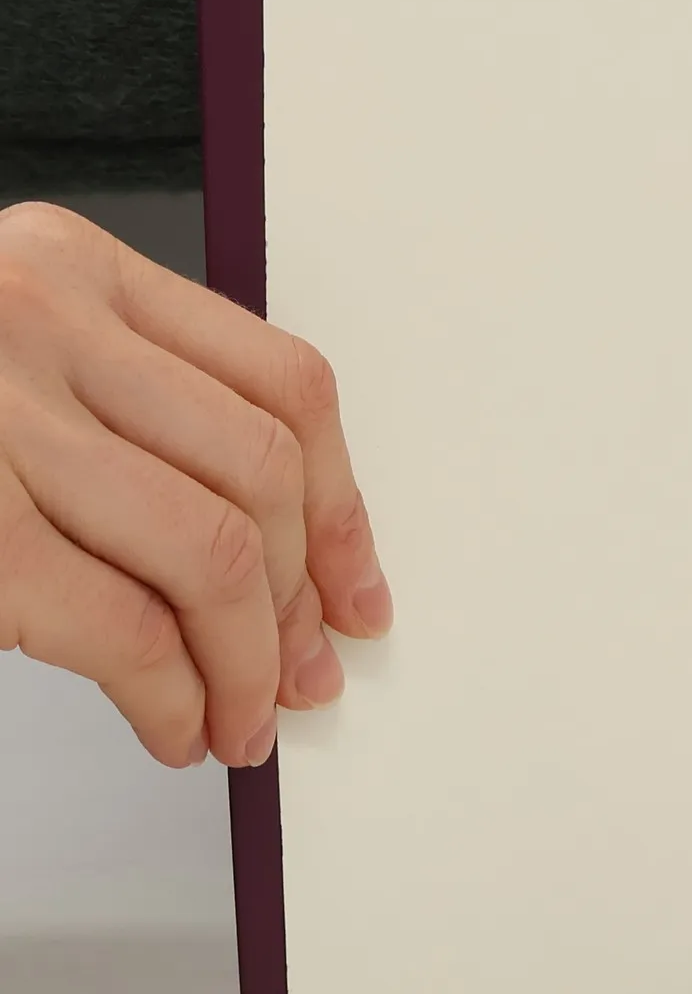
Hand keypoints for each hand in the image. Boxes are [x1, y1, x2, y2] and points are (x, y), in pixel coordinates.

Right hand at [0, 204, 389, 769]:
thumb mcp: (6, 352)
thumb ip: (125, 412)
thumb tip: (280, 559)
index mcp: (72, 267)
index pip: (284, 384)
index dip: (342, 507)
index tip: (355, 590)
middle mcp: (36, 317)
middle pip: (260, 470)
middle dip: (301, 599)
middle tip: (301, 675)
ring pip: (210, 548)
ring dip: (246, 661)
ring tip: (240, 717)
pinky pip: (115, 621)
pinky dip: (169, 693)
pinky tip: (174, 725)